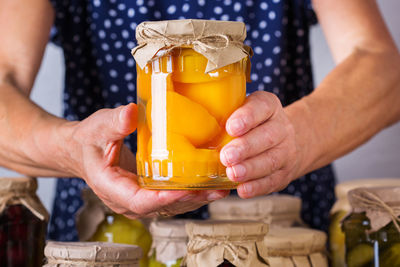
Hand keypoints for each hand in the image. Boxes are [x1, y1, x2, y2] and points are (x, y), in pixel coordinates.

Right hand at [66, 103, 227, 218]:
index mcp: (110, 187)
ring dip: (194, 201)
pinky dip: (188, 196)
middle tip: (215, 189)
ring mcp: (136, 201)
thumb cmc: (88, 140)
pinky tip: (207, 186)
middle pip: (160, 208)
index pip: (140, 201)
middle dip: (189, 200)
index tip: (187, 189)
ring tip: (219, 189)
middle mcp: (125, 201)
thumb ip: (113, 123)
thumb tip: (131, 112)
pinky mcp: (146, 195)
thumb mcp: (97, 127)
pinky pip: (168, 201)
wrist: (82, 151)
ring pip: (168, 207)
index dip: (164, 198)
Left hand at [220, 91, 299, 197]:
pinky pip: (272, 181)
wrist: (287, 141)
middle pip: (267, 137)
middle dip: (245, 147)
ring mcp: (286, 152)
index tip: (231, 127)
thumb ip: (226, 113)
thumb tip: (195, 121)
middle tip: (226, 156)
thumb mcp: (244, 110)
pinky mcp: (284, 174)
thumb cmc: (253, 125)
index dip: (247, 117)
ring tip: (232, 174)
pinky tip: (242, 190)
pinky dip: (257, 187)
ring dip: (250, 169)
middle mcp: (281, 128)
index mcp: (269, 107)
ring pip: (271, 161)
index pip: (262, 107)